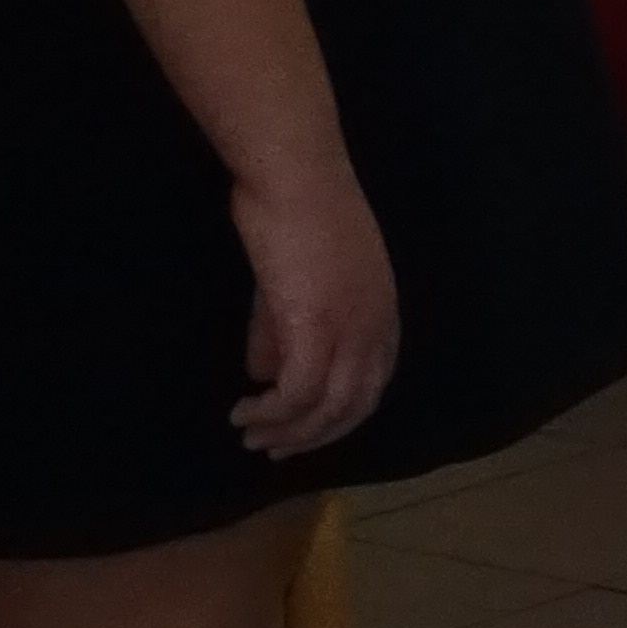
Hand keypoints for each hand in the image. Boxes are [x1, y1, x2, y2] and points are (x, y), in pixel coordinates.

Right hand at [225, 153, 398, 459]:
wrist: (296, 178)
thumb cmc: (296, 217)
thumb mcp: (297, 284)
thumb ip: (284, 332)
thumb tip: (265, 375)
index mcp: (383, 309)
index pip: (373, 380)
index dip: (340, 414)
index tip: (305, 432)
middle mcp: (376, 324)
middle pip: (355, 403)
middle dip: (314, 435)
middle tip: (273, 449)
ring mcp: (350, 326)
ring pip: (326, 406)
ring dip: (287, 431)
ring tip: (250, 435)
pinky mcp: (315, 326)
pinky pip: (297, 393)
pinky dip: (271, 412)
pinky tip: (243, 411)